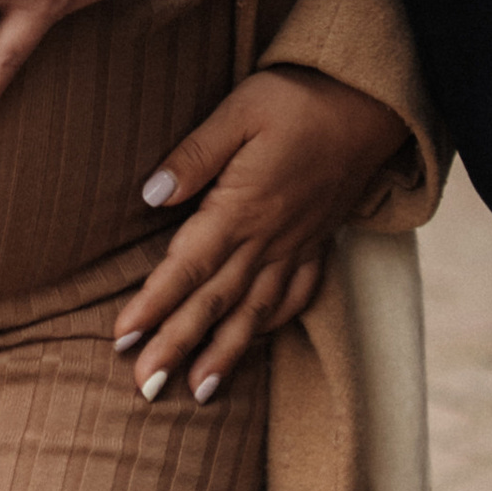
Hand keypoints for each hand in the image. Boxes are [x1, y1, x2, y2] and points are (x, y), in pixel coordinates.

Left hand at [112, 69, 410, 406]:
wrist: (369, 102)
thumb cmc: (298, 97)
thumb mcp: (240, 110)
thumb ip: (195, 155)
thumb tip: (150, 195)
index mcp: (243, 207)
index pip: (188, 267)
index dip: (153, 305)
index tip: (122, 339)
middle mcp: (269, 239)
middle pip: (215, 302)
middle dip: (177, 347)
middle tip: (144, 388)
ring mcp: (297, 246)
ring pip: (255, 312)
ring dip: (224, 354)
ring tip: (196, 393)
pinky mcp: (319, 242)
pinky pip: (296, 296)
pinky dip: (274, 325)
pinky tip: (256, 341)